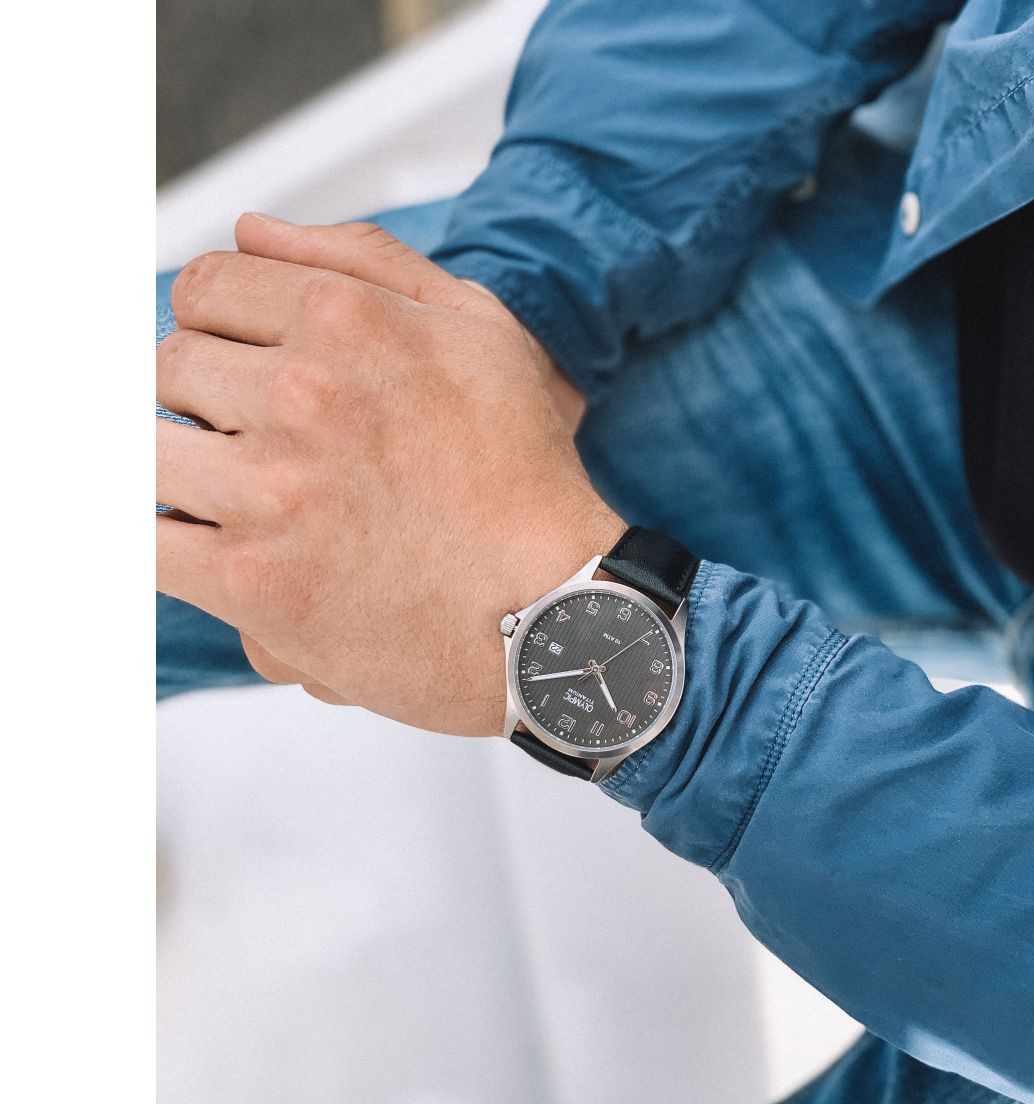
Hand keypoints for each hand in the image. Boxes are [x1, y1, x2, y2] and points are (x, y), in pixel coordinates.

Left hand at [156, 215, 619, 735]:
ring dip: (186, 474)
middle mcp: (300, 391)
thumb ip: (364, 258)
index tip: (247, 370)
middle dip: (208, 404)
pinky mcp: (252, 580)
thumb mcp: (479, 331)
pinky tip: (220, 552)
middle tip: (268, 446)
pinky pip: (146, 545)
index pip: (203, 289)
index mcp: (346, 317)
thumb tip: (252, 230)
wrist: (552, 609)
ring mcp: (269, 488)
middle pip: (171, 368)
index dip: (219, 330)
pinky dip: (170, 547)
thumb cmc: (524, 478)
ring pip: (145, 453)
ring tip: (246, 503)